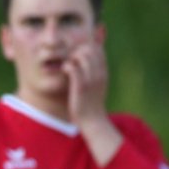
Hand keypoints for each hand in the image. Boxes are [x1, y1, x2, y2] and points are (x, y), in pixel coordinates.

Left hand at [64, 40, 122, 165]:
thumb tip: (85, 56)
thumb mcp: (96, 84)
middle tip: (71, 60)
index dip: (86, 47)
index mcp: (103, 72)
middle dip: (77, 50)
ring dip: (71, 57)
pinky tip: (65, 71)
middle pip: (89, 49)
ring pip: (81, 55)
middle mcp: (99, 73)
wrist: (93, 121)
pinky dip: (67, 66)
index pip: (98, 49)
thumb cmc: (91, 102)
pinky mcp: (80, 87)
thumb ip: (93, 70)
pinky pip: (73, 68)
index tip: (77, 56)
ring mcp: (90, 80)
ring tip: (67, 66)